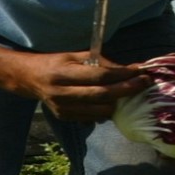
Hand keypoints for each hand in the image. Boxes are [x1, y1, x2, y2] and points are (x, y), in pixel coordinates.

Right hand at [5, 51, 148, 121]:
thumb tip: (127, 69)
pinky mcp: (65, 118)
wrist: (30, 79)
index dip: (122, 74)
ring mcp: (63, 109)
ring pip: (100, 110)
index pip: (99, 76)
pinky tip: (112, 101)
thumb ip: (99, 62)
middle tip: (144, 83)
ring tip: (130, 91)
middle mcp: (62, 93)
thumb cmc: (55, 63)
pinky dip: (106, 109)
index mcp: (63, 73)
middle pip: (103, 95)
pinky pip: (93, 117)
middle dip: (127, 89)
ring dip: (119, 101)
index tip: (139, 70)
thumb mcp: (75, 56)